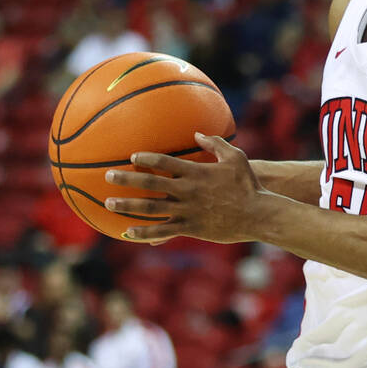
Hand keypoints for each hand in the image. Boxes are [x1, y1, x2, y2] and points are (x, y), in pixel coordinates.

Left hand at [104, 133, 264, 244]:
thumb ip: (215, 144)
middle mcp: (187, 191)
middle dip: (126, 179)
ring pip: (151, 208)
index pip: (164, 162)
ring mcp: (187, 211)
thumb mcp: (237, 158)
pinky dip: (144, 232)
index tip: (131, 157)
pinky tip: (128, 233)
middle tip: (108, 176)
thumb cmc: (249, 185)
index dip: (146, 158)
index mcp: (196, 173)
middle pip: (150, 184)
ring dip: (128, 206)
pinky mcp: (190, 228)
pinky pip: (163, 231)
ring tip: (109, 204)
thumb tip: (197, 134)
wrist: (259, 215)